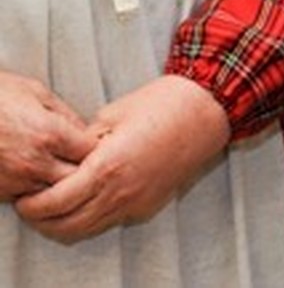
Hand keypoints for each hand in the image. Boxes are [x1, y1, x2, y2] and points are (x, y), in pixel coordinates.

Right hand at [0, 70, 94, 200]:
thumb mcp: (35, 92)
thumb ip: (63, 113)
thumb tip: (83, 128)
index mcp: (50, 134)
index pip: (90, 152)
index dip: (97, 148)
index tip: (97, 143)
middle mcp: (36, 162)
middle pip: (75, 179)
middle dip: (83, 171)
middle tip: (84, 161)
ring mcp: (15, 181)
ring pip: (52, 195)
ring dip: (60, 184)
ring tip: (61, 170)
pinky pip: (27, 198)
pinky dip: (35, 191)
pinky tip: (36, 176)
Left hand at [15, 75, 230, 241]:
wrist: (210, 108)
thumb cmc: (166, 102)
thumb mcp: (115, 113)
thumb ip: (86, 140)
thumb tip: (67, 156)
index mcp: (107, 166)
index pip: (55, 202)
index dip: (33, 203)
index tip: (24, 196)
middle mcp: (120, 192)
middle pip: (66, 225)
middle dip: (42, 220)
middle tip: (31, 206)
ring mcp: (137, 202)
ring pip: (88, 230)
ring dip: (64, 225)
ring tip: (55, 208)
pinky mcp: (149, 204)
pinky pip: (111, 221)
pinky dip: (91, 219)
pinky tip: (88, 200)